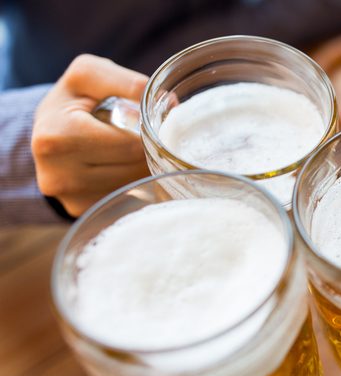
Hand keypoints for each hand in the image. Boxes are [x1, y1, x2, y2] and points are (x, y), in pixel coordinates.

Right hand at [32, 54, 149, 216]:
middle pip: (133, 168)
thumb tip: (169, 103)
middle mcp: (58, 174)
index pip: (130, 145)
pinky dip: (131, 183)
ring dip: (142, 168)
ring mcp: (69, 198)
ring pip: (132, 186)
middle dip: (147, 152)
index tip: (148, 124)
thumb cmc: (73, 99)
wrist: (46, 130)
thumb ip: (127, 82)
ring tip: (133, 151)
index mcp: (57, 137)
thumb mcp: (90, 74)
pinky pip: (123, 198)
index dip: (147, 133)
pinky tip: (123, 167)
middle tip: (144, 137)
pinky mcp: (79, 210)